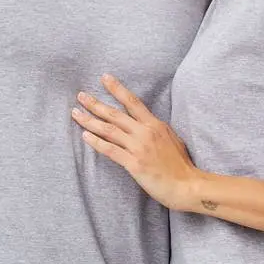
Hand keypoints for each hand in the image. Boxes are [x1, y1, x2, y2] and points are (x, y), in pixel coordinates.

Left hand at [72, 74, 196, 210]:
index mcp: (155, 124)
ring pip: (109, 130)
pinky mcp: (134, 163)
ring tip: (76, 113)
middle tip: (81, 96)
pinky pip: (110, 150)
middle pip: (115, 114)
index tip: (104, 78)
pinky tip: (85, 136)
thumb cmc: (180, 165)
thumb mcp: (172, 139)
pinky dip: (96, 142)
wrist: (187, 185)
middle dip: (95, 103)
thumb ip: (157, 129)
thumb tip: (147, 123)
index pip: (132, 102)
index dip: (117, 89)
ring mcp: (139, 147)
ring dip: (90, 121)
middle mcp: (145, 132)